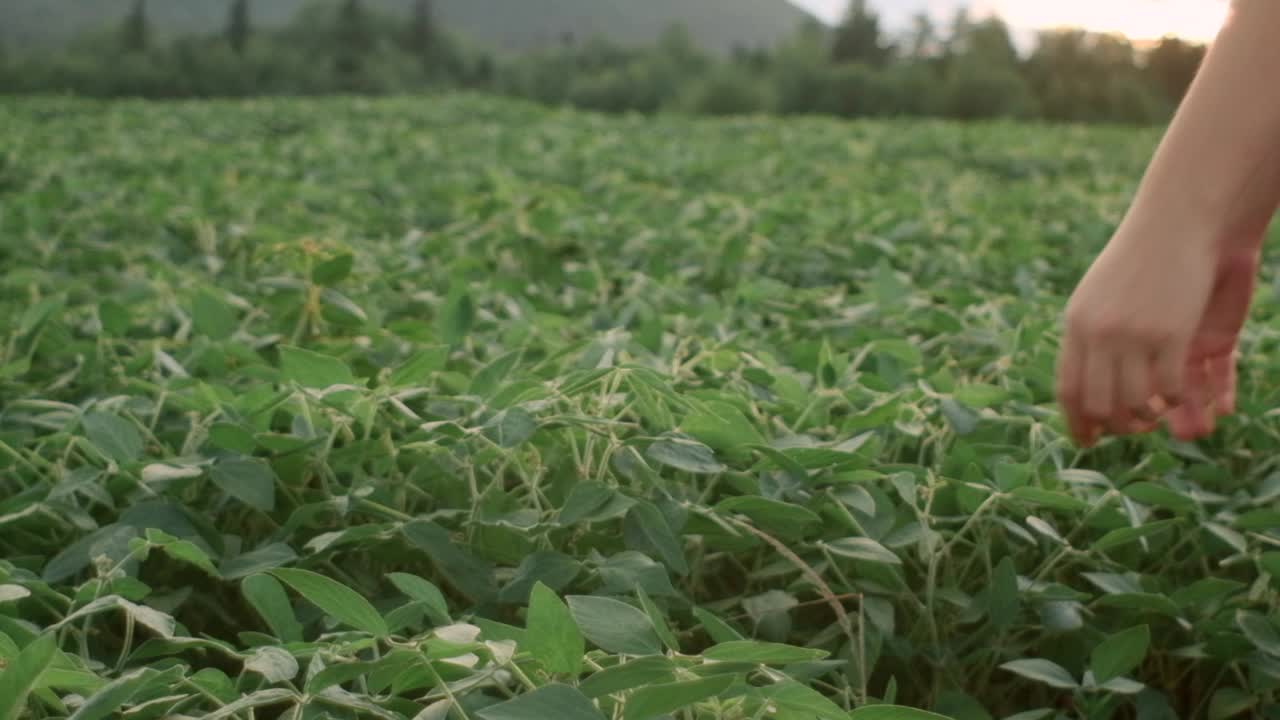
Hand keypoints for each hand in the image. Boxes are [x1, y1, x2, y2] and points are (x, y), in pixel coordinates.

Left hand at [1056, 220, 1259, 446]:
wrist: (1177, 220)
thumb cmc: (1140, 258)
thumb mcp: (1099, 296)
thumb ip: (1089, 334)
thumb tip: (1086, 378)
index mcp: (1076, 326)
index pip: (1068, 388)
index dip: (1076, 422)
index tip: (1085, 441)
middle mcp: (1098, 335)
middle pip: (1099, 403)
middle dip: (1114, 427)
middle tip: (1131, 430)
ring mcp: (1133, 336)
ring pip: (1134, 403)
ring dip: (1146, 419)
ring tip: (1155, 417)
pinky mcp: (1171, 334)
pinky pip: (1170, 388)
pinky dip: (1176, 402)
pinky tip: (1180, 398)